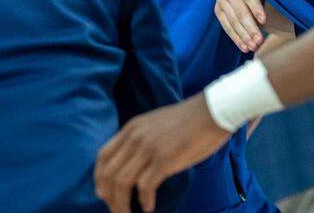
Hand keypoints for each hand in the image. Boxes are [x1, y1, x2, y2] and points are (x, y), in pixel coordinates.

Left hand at [94, 95, 228, 212]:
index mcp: (132, 128)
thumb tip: (134, 163)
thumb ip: (142, 138)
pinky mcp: (165, 158)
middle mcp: (135, 137)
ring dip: (121, 204)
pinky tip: (150, 207)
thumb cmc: (191, 120)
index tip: (104, 194)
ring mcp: (149, 147)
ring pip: (122, 183)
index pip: (103, 157)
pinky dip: (144, 201)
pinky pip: (145, 186)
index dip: (99, 179)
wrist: (214, 111)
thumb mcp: (157, 123)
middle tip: (117, 210)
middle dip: (109, 197)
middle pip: (109, 174)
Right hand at [216, 0, 266, 52]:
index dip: (256, 9)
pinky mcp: (218, 11)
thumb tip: (268, 19)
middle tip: (259, 41)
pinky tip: (244, 47)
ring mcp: (221, 2)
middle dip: (251, 29)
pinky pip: (227, 27)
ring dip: (244, 37)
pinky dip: (236, 38)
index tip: (264, 21)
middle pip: (241, 13)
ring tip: (253, 47)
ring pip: (233, 22)